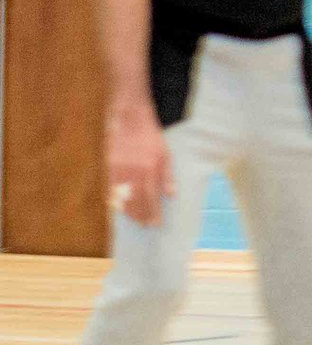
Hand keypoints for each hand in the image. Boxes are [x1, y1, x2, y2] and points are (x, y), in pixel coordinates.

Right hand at [105, 101, 174, 227]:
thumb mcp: (165, 154)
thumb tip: (171, 195)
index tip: (155, 223)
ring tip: (134, 219)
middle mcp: (132, 172)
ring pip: (121, 196)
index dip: (153, 212)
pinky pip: (109, 188)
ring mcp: (117, 170)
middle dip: (141, 215)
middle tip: (145, 225)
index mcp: (149, 169)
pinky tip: (118, 207)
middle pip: (135, 200)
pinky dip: (114, 199)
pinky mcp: (106, 166)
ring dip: (128, 210)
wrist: (128, 120)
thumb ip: (167, 176)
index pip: (151, 197)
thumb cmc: (149, 137)